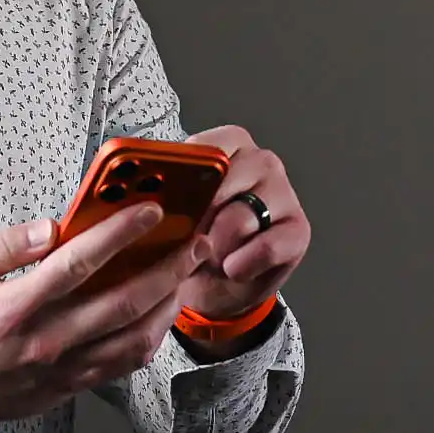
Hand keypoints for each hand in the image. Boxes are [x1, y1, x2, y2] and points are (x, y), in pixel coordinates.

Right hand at [0, 204, 197, 432]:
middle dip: (166, 269)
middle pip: (122, 303)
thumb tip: (48, 227)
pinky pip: (123, 364)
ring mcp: (61, 369)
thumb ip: (1, 245)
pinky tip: (160, 313)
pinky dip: (150, 338)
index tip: (150, 211)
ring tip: (186, 275)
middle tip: (194, 243)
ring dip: (168, 304)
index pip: (78, 264)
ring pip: (132, 338)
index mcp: (13, 306)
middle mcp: (44, 340)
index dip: (119, 234)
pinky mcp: (70, 386)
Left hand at [179, 124, 309, 336]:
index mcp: (229, 145)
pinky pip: (266, 247)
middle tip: (181, 241)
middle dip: (195, 218)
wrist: (220, 286)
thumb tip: (134, 194)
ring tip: (207, 258)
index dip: (182, 177)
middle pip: (223, 183)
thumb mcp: (171, 215)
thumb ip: (162, 195)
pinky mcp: (299, 229)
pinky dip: (241, 265)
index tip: (163, 202)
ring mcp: (284, 194)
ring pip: (240, 218)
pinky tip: (231, 269)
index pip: (205, 147)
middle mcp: (261, 162)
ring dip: (216, 247)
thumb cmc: (193, 242)